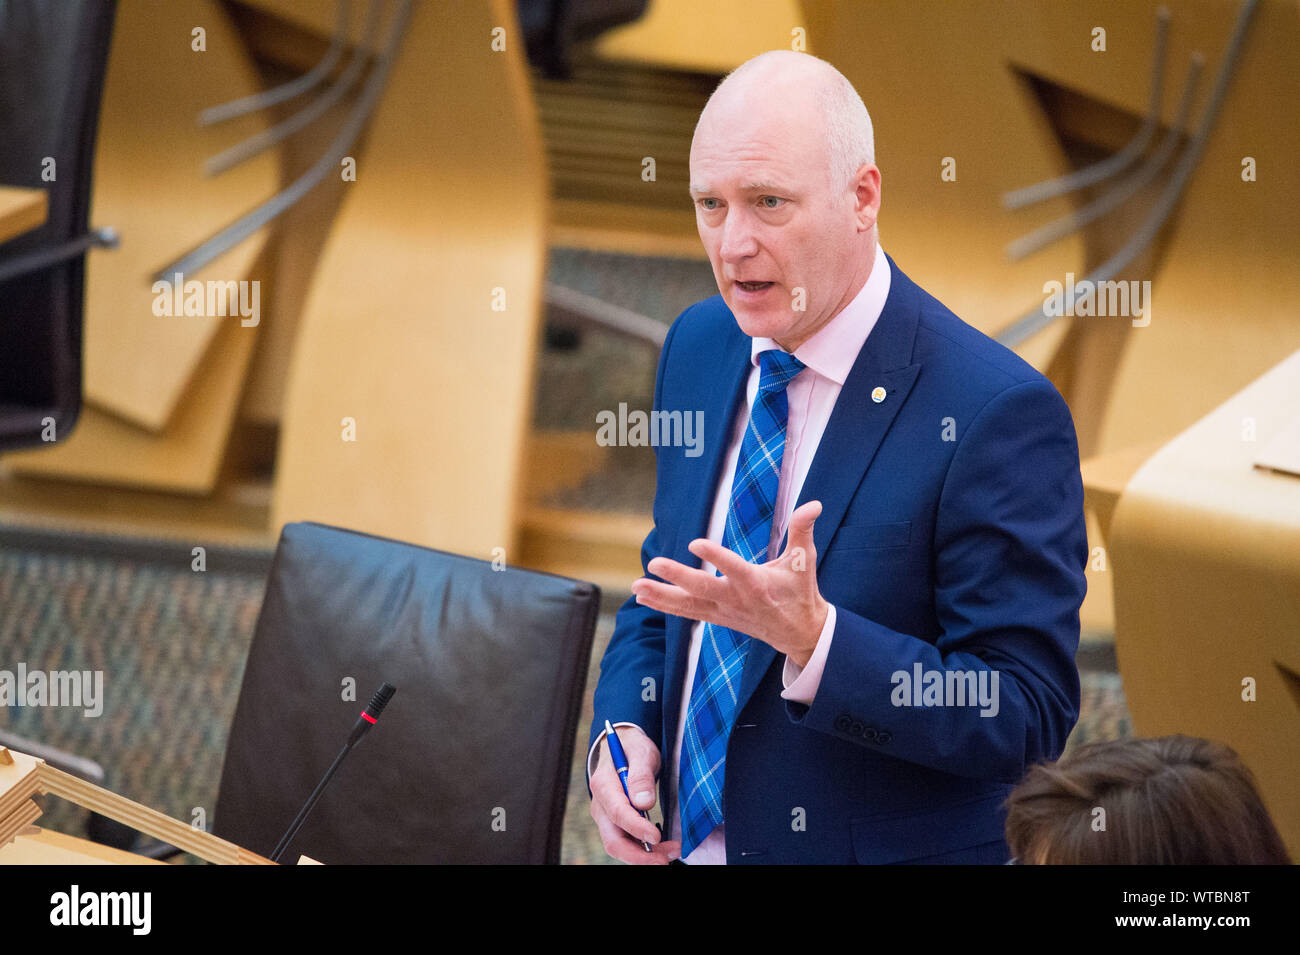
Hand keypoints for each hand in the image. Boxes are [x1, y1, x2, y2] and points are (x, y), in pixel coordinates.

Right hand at [589, 724, 680, 863]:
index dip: (637, 828)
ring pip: (619, 845)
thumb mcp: (641, 753)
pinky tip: (662, 849)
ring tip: (670, 854)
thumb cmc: (633, 748)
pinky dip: (642, 850)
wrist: (623, 747)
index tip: (657, 836)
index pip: (617, 813)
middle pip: (613, 840)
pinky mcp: (615, 822)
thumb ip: (641, 776)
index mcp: (603, 785)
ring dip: (643, 856)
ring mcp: (606, 816)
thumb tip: (643, 803)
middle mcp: (600, 805)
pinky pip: (626, 842)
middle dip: (638, 856)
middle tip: (665, 859)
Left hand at [632, 500, 829, 666]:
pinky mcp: (717, 618)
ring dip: (660, 596)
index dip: (716, 556)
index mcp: (758, 584)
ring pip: (688, 605)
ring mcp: (724, 611)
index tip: (695, 542)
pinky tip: (642, 598)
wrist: (799, 633)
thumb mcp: (805, 561)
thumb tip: (813, 504)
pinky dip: (664, 606)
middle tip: (654, 565)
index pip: (735, 568)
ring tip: (635, 587)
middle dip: (678, 578)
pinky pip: (687, 613)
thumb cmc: (801, 592)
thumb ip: (803, 531)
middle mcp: (737, 600)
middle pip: (703, 589)